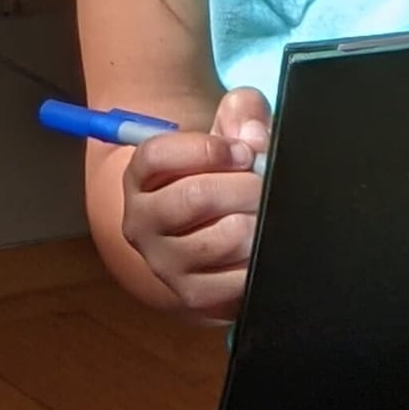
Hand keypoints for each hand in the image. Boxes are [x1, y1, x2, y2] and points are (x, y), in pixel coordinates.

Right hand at [121, 84, 269, 321]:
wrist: (217, 232)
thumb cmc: (221, 174)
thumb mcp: (226, 133)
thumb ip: (241, 114)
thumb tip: (255, 136)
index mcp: (140, 177)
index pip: (157, 156)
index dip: (208, 149)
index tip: (242, 151)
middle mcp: (142, 222)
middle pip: (195, 197)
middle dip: (245, 185)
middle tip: (265, 183)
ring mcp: (164, 262)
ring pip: (222, 238)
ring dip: (257, 221)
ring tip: (268, 212)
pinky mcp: (193, 295)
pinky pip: (236, 279)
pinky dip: (261, 258)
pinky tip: (266, 244)